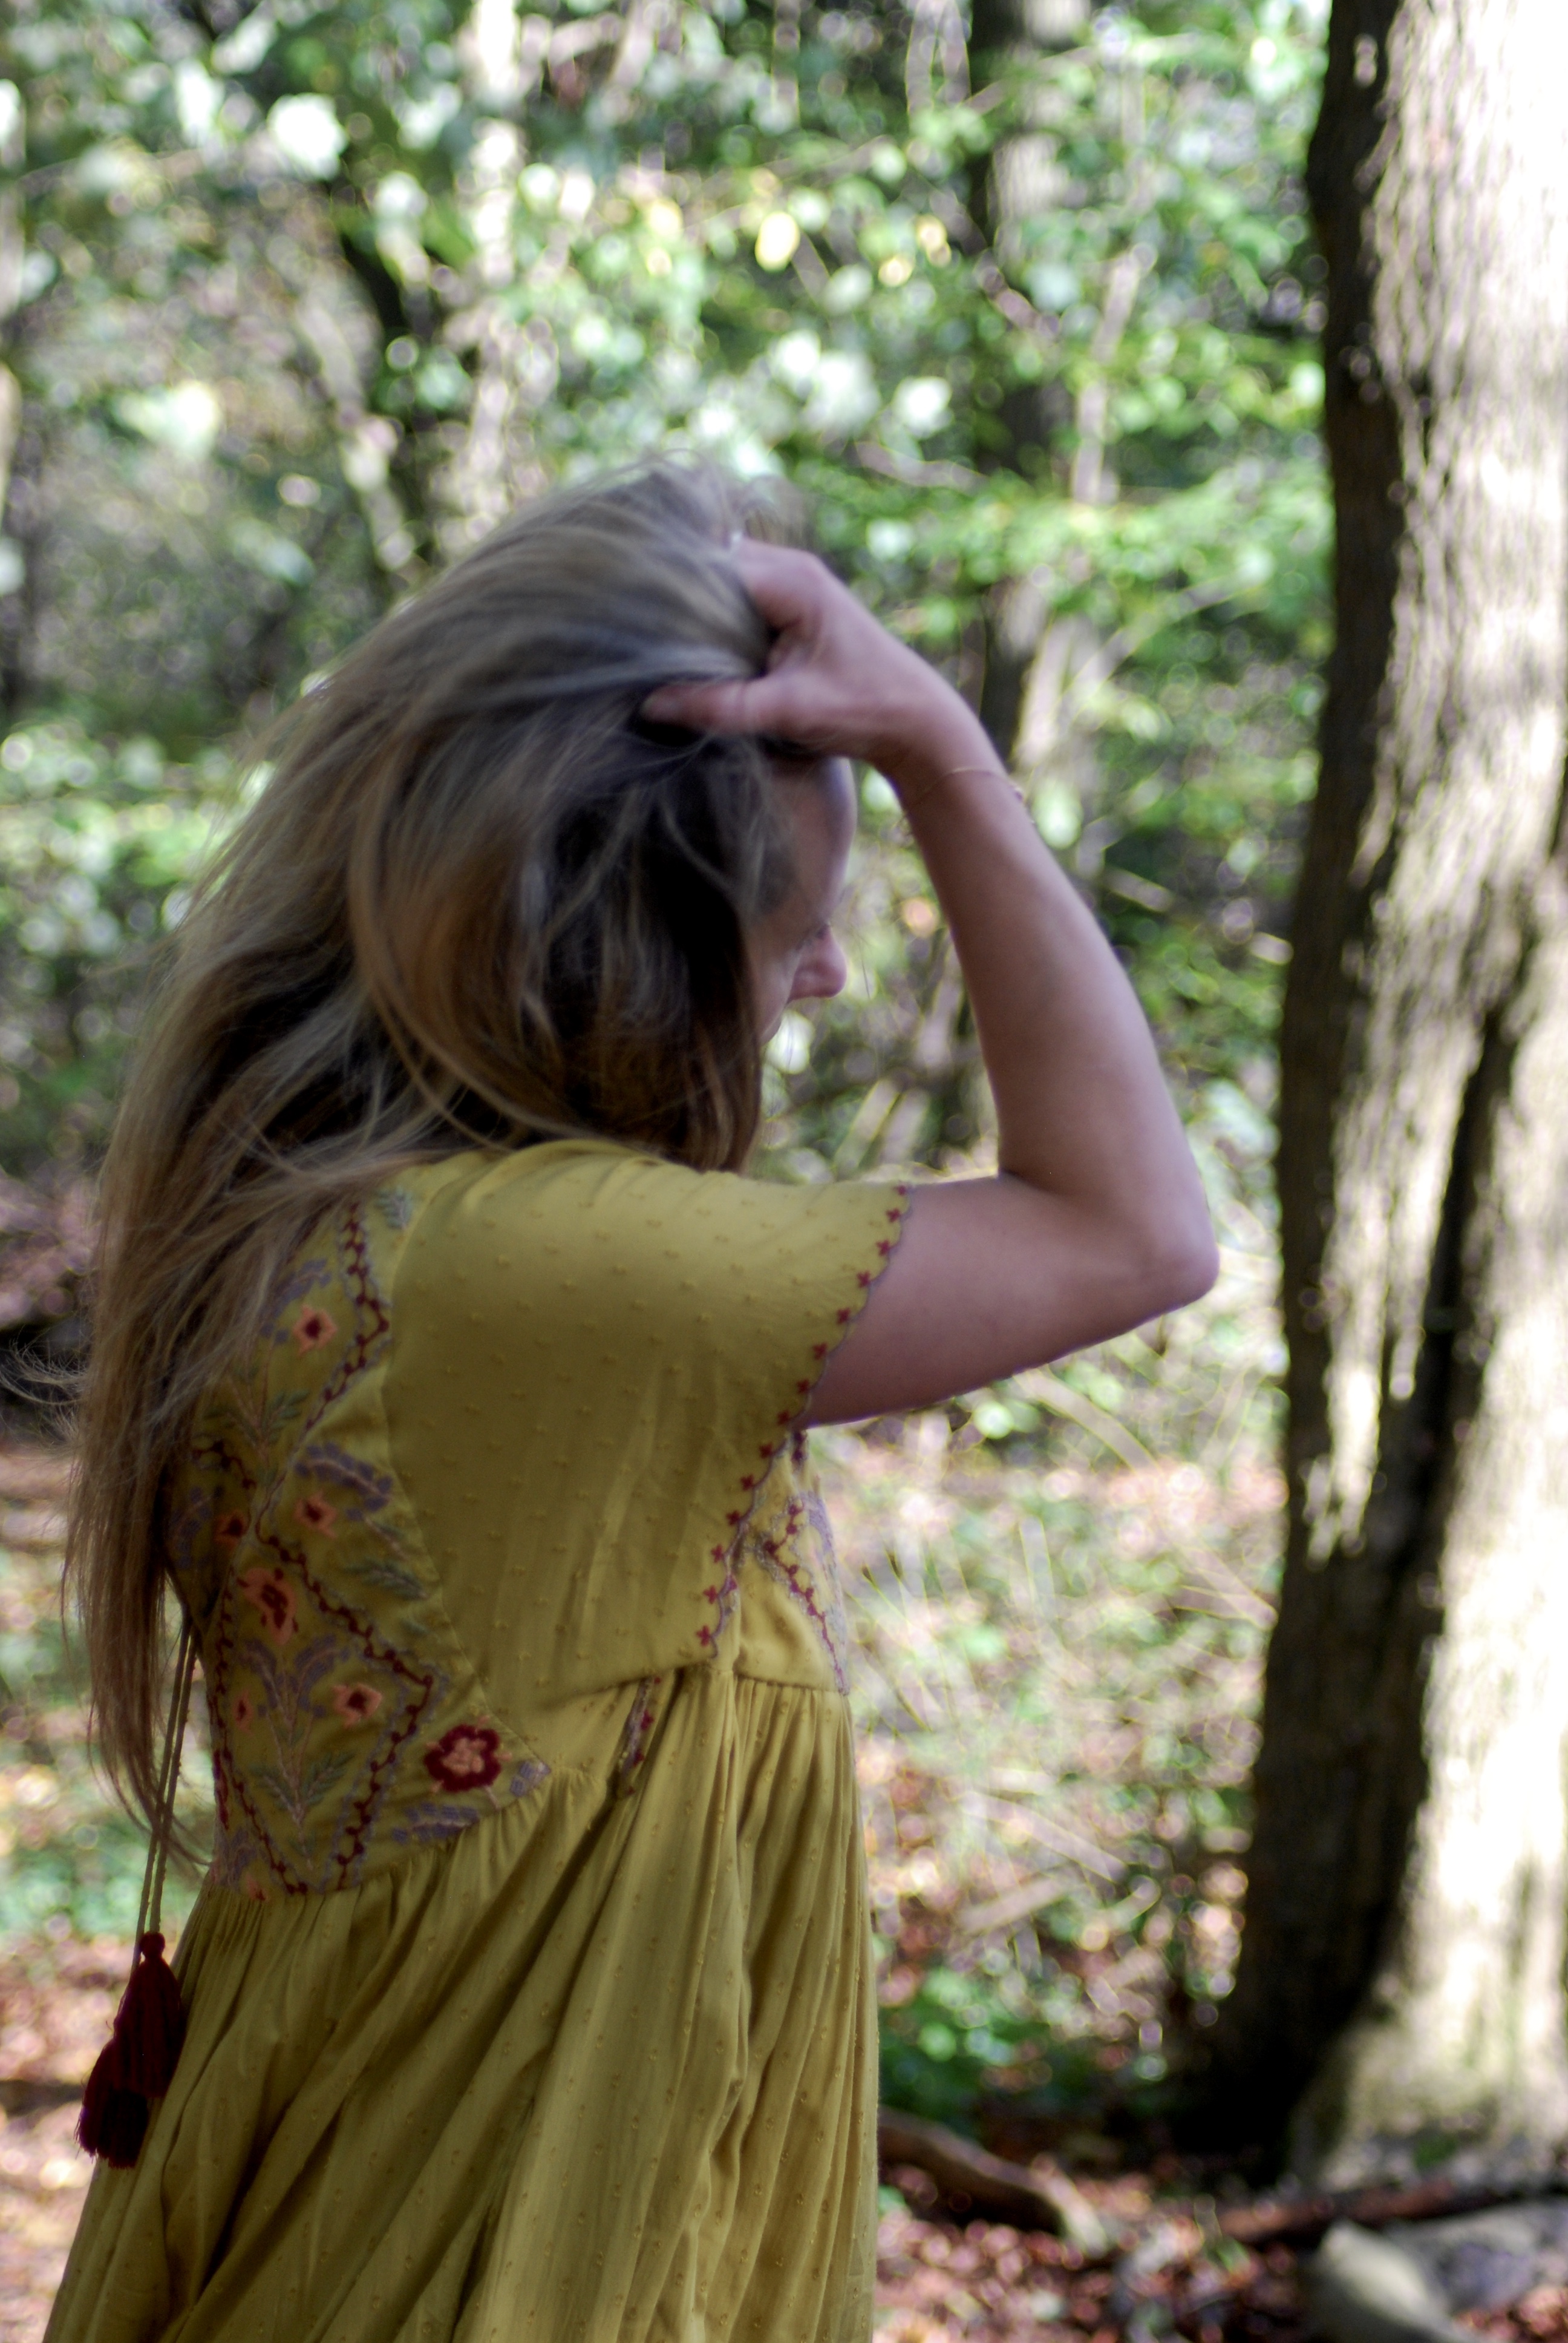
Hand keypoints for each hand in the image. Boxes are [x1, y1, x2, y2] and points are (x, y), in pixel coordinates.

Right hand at [642, 540, 995, 793]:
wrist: (916, 720)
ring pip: (723, 577)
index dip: (669, 591)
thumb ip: (718, 707)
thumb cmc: (863, 711)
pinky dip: (717, 615)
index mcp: (791, 581)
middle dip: (678, 595)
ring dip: (697, 606)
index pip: (708, 564)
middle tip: (639, 633)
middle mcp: (792, 568)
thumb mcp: (787, 713)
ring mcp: (794, 581)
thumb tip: (651, 704)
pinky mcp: (795, 603)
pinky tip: (695, 648)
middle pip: (710, 563)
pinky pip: (740, 594)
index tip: (634, 622)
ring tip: (660, 641)